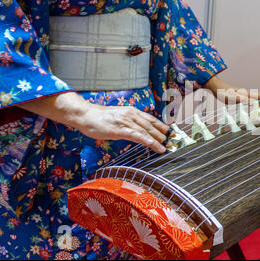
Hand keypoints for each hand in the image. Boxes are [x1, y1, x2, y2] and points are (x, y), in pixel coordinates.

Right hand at [18, 92, 172, 153]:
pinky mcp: (119, 129)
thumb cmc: (101, 118)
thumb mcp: (119, 118)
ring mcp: (125, 121)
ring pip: (145, 131)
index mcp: (132, 112)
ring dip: (157, 140)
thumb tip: (139, 132)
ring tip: (166, 148)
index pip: (152, 120)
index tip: (173, 134)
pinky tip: (153, 145)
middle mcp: (131, 115)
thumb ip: (130, 124)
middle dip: (164, 135)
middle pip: (151, 126)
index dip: (163, 127)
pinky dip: (145, 140)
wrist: (86, 115)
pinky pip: (135, 135)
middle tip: (173, 143)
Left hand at [204, 76, 259, 103]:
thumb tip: (255, 103)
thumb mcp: (233, 98)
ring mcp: (242, 95)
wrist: (215, 86)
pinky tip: (254, 104)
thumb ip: (244, 100)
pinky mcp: (238, 97)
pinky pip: (249, 101)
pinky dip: (255, 103)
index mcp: (247, 95)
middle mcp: (246, 94)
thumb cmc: (222, 93)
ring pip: (255, 99)